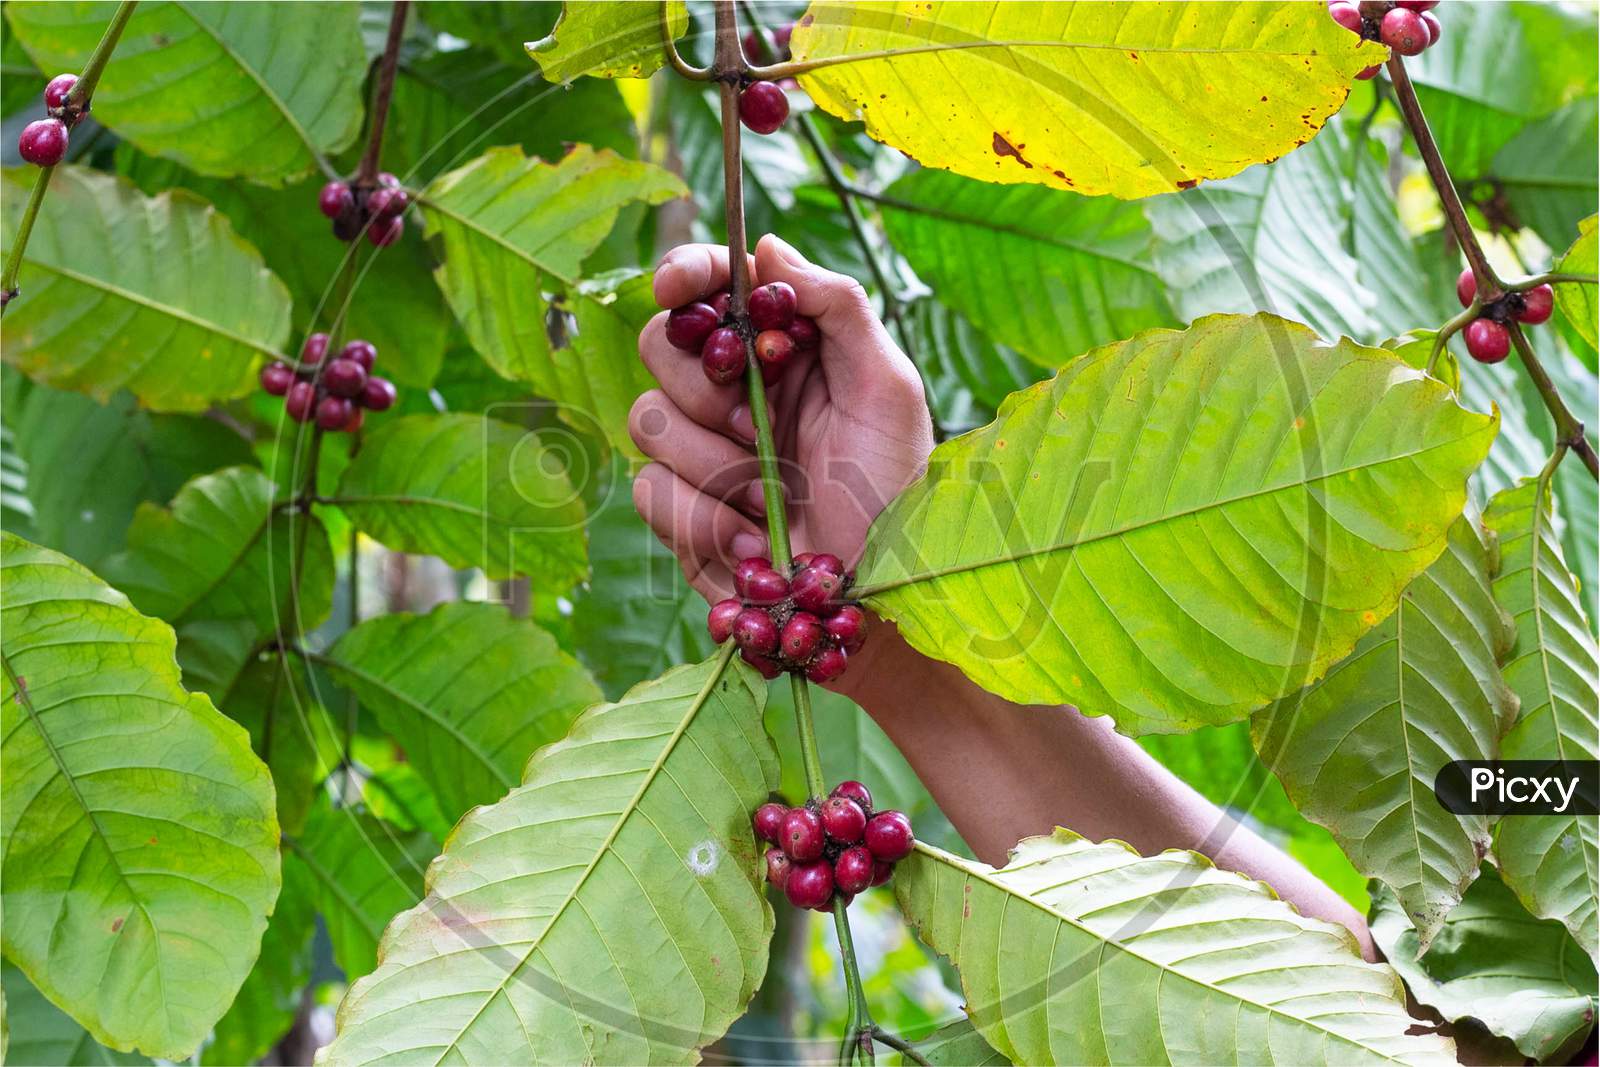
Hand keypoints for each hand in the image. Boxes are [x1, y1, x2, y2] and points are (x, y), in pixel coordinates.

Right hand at [630, 234, 933, 604]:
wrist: (877, 594)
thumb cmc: (895, 489)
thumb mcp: (887, 388)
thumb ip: (837, 306)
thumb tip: (768, 247)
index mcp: (781, 350)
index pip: (711, 288)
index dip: (684, 273)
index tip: (677, 286)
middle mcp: (733, 393)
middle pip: (659, 345)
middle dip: (704, 387)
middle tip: (758, 424)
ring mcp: (702, 454)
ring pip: (648, 421)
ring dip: (715, 465)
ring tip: (775, 498)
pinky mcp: (683, 513)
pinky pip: (650, 491)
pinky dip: (704, 519)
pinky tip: (757, 543)